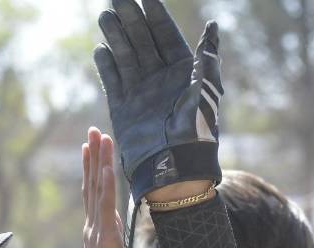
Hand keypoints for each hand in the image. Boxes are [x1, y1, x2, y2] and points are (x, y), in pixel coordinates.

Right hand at [83, 128, 138, 247]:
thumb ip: (112, 237)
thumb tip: (114, 221)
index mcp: (94, 232)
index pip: (91, 194)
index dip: (91, 169)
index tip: (91, 147)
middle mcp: (91, 229)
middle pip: (91, 185)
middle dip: (92, 157)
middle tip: (92, 130)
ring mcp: (96, 233)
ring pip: (97, 190)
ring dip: (99, 162)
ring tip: (100, 138)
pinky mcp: (106, 240)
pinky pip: (105, 208)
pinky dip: (105, 187)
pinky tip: (107, 168)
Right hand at [94, 0, 222, 230]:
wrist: (175, 166)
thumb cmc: (196, 129)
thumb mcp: (207, 89)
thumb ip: (207, 57)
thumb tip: (213, 26)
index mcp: (183, 71)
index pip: (166, 35)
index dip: (156, 15)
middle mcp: (160, 78)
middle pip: (142, 41)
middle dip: (131, 19)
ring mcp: (141, 91)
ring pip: (125, 56)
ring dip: (116, 36)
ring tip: (106, 16)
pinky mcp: (123, 107)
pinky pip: (112, 80)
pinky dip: (106, 65)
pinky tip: (100, 49)